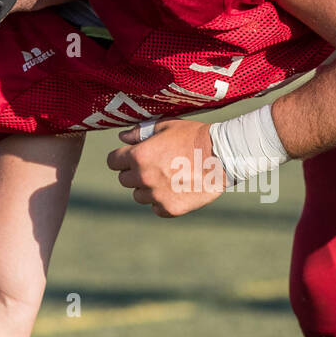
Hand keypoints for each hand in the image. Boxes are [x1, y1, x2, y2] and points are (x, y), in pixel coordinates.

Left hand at [106, 119, 226, 216]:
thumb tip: (121, 137)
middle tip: (155, 166)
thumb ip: (140, 133)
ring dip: (148, 189)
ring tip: (168, 178)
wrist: (222, 156)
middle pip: (124, 180)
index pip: (113, 162)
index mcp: (139, 155)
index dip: (121, 158)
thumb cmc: (194, 136)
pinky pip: (156, 208)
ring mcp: (157, 195)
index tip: (130, 158)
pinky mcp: (170, 209)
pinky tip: (176, 189)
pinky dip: (162, 201)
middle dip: (134, 173)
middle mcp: (144, 177)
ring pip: (139, 196)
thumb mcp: (166, 127)